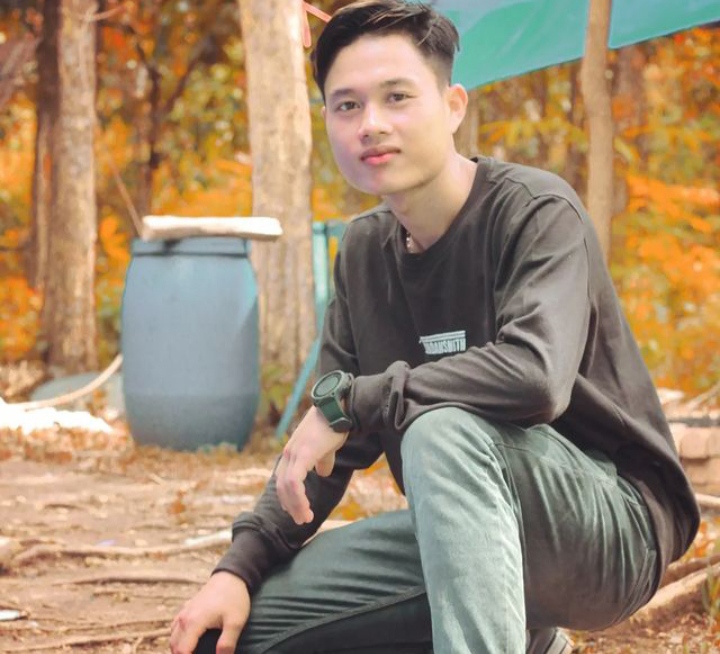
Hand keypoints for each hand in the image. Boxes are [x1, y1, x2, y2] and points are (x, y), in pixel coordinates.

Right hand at [170, 571, 249, 653]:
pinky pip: (175, 628)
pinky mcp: (186, 608)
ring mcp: (183, 612)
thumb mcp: (236, 622)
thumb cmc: (234, 598)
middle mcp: (184, 618)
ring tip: (193, 652)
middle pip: (174, 647)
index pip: (182, 652)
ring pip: (173, 638)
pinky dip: (178, 639)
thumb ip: (227, 644)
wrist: (231, 575)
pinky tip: (189, 642)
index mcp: (193, 623)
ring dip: (178, 649)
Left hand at [276, 406, 347, 524]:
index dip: (288, 497)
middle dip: (291, 506)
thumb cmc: (333, 426)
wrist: (339, 409)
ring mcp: (294, 453)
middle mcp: (289, 453)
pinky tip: (307, 508)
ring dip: (295, 506)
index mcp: (292, 452)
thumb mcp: (325, 447)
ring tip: (305, 519)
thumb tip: (323, 472)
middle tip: (301, 520)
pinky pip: (295, 482)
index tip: (296, 510)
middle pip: (282, 486)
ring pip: (287, 487)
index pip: (283, 479)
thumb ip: (322, 460)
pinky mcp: (303, 454)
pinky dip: (299, 498)